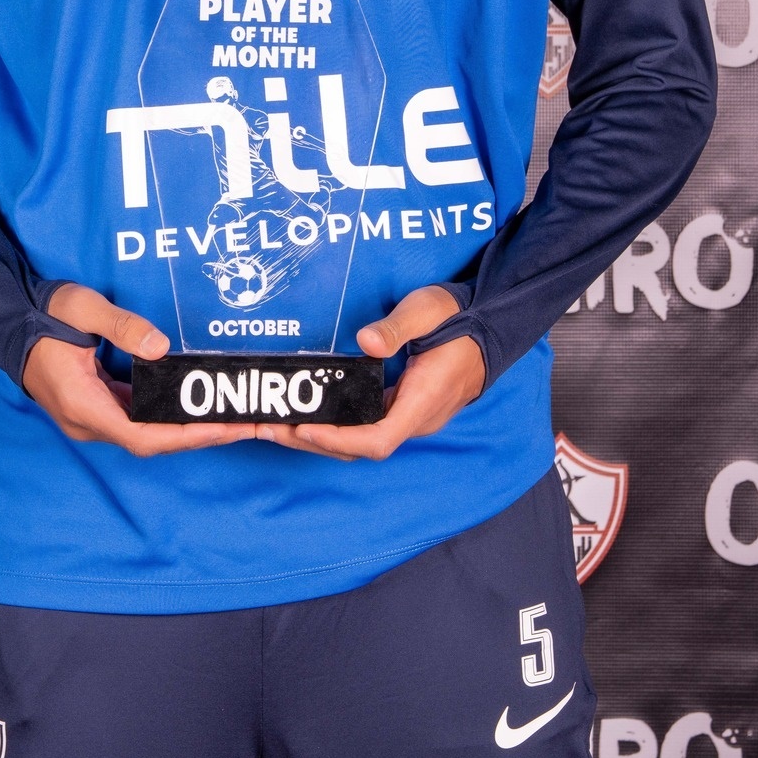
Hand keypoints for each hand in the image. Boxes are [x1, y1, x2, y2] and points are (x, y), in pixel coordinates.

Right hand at [21, 284, 256, 454]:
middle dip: (198, 436)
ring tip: (229, 417)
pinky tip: (193, 405)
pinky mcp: (94, 407)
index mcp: (82, 403)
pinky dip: (167, 419)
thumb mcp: (82, 308)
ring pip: (144, 436)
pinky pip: (136, 421)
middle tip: (243, 424)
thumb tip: (161, 347)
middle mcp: (87, 420)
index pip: (141, 436)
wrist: (9, 321)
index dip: (185, 436)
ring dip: (186, 431)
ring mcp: (89, 417)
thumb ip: (121, 326)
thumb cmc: (44, 313)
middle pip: (150, 443)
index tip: (222, 428)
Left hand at [255, 285, 484, 460]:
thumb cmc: (458, 318)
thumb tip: (365, 341)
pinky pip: (366, 427)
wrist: (488, 328)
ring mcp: (410, 416)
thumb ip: (396, 327)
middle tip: (269, 428)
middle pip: (361, 447)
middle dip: (314, 442)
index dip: (340, 440)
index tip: (306, 429)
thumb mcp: (426, 310)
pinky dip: (335, 426)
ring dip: (320, 437)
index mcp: (422, 401)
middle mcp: (415, 418)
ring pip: (362, 441)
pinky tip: (309, 414)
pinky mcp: (403, 408)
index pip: (378, 440)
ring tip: (277, 425)